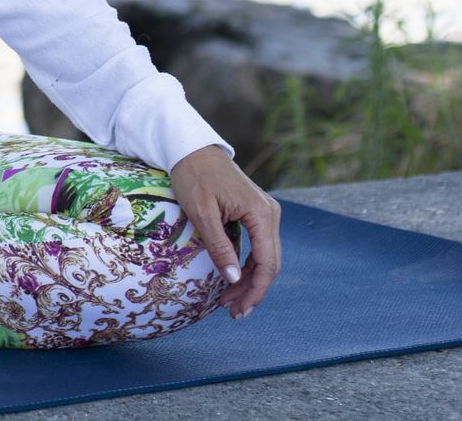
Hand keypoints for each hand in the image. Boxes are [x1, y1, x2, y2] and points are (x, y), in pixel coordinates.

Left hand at [167, 144, 280, 319]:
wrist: (191, 148)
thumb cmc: (193, 177)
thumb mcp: (202, 214)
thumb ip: (219, 247)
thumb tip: (233, 279)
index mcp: (261, 213)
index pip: (267, 263)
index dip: (255, 290)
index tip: (240, 310)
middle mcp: (269, 213)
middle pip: (270, 263)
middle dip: (252, 290)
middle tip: (232, 312)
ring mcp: (265, 212)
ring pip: (265, 256)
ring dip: (250, 280)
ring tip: (229, 301)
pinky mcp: (256, 212)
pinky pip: (258, 245)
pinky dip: (247, 264)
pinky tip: (232, 278)